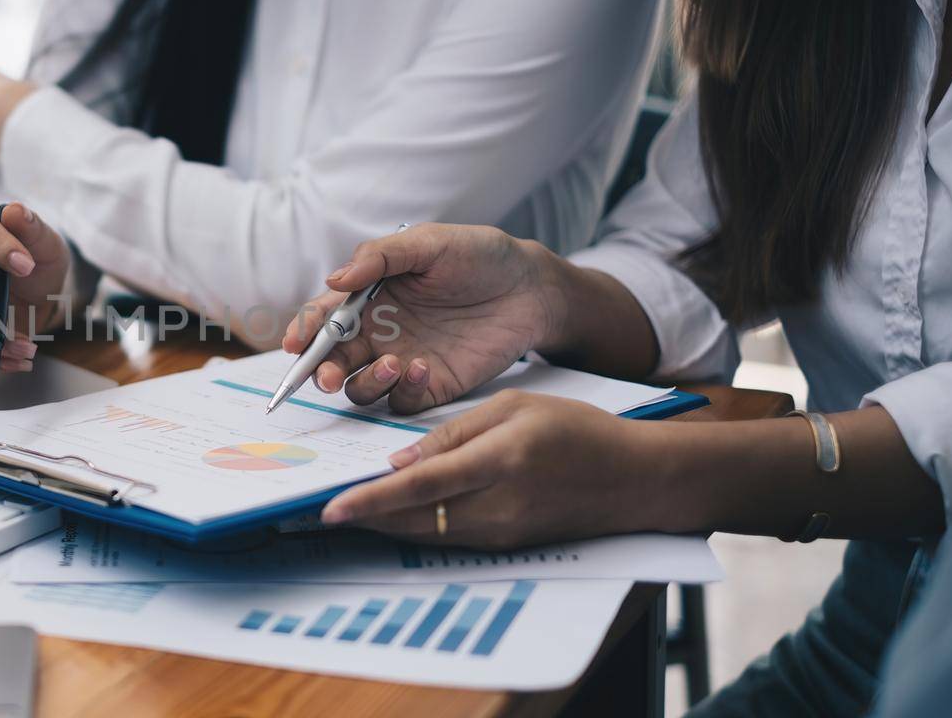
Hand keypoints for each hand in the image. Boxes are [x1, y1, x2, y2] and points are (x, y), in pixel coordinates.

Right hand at [281, 224, 562, 412]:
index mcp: (366, 298)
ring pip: (359, 388)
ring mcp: (401, 362)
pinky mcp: (431, 386)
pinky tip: (424, 367)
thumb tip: (333, 280)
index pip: (322, 319)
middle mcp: (376, 334)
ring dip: (364, 383)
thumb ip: (379, 257)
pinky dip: (404, 391)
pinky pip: (402, 402)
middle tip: (325, 378)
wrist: (531, 287)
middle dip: (320, 372)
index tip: (296, 344)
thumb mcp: (428, 243)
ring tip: (392, 364)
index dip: (303, 332)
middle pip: (331, 361)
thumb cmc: (478, 256)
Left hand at [322, 391, 666, 547]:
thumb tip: (400, 463)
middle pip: (413, 520)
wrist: (636, 479)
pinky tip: (391, 516)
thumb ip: (454, 433)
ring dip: (383, 526)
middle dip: (363, 518)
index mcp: (499, 461)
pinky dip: (415, 529)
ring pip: (426, 535)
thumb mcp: (515, 407)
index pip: (420, 486)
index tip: (329, 507)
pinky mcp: (508, 545)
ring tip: (344, 511)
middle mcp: (498, 505)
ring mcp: (504, 532)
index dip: (370, 500)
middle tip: (316, 510)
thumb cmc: (577, 430)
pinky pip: (449, 539)